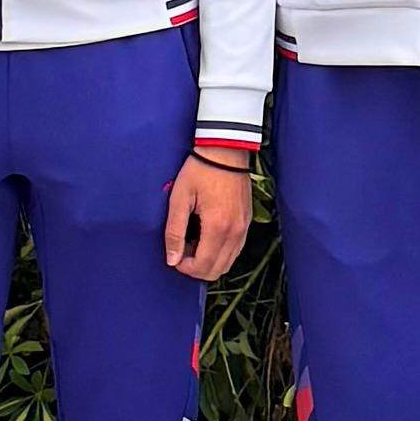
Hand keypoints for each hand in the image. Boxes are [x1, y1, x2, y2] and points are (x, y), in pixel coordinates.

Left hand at [165, 152, 252, 282]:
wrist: (226, 150)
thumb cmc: (199, 170)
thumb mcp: (179, 198)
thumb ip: (175, 232)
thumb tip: (172, 260)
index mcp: (217, 227)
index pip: (203, 266)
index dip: (184, 268)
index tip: (174, 256)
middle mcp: (235, 232)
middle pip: (217, 270)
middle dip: (196, 267)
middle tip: (182, 249)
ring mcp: (244, 227)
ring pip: (228, 263)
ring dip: (209, 261)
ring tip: (193, 242)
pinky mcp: (247, 221)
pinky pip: (235, 249)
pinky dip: (221, 252)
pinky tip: (207, 237)